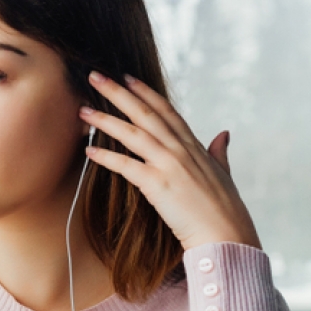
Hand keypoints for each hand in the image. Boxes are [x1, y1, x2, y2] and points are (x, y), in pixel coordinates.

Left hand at [79, 72, 261, 251]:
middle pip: (145, 114)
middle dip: (118, 93)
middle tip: (95, 76)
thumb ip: (219, 151)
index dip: (145, 92)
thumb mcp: (224, 173)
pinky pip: (126, 166)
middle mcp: (181, 150)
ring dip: (105, 120)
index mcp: (194, 146)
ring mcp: (170, 165)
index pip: (166, 111)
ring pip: (132, 134)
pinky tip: (89, 151)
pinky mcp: (158, 185)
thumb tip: (223, 134)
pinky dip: (106, 157)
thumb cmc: (225, 209)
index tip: (127, 77)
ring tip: (83, 110)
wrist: (227, 234)